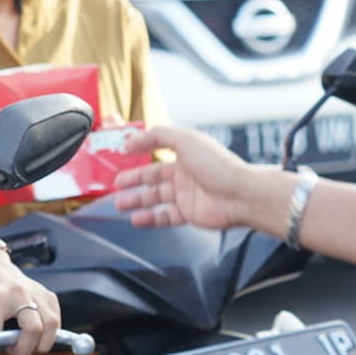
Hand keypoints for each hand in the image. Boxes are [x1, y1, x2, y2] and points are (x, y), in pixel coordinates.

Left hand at [0, 242, 61, 354]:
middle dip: (24, 350)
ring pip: (51, 326)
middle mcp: (19, 293)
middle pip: (34, 329)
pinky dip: (49, 334)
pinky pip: (57, 320)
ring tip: (27, 345)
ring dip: (40, 344)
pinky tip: (36, 335)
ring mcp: (36, 293)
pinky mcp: (48, 295)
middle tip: (13, 350)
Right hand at [112, 125, 257, 231]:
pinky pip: (164, 216)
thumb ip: (156, 135)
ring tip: (119, 204)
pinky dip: (150, 218)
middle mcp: (185, 173)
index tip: (121, 154)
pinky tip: (137, 219)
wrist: (240, 195)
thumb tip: (131, 139)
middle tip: (115, 185)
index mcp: (185, 152)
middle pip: (153, 177)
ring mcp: (186, 194)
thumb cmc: (218, 166)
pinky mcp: (189, 213)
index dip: (139, 152)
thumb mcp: (185, 139)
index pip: (156, 150)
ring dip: (136, 200)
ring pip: (155, 197)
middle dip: (133, 181)